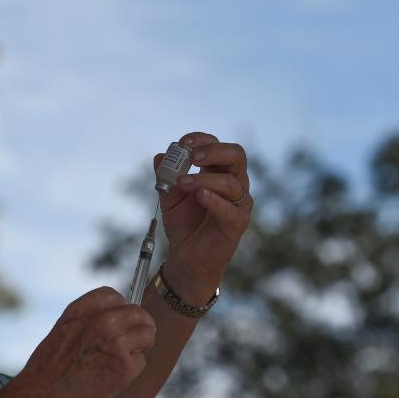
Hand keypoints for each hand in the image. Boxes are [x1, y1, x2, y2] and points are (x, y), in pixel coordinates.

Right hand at [17, 287, 155, 397]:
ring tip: (122, 359)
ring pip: (147, 333)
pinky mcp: (126, 366)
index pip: (114, 295)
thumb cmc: (48, 370)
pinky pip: (141, 361)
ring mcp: (116, 342)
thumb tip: (115, 318)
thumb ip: (87, 320)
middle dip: (138, 326)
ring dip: (140, 345)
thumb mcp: (62, 331)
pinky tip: (111, 377)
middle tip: (133, 342)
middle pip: (137, 312)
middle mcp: (102, 321)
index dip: (119, 309)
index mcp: (82, 310)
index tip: (117, 322)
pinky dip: (131, 370)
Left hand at [155, 132, 252, 303]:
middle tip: (191, 156)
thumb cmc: (183, 223)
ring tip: (182, 184)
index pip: (218, 146)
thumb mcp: (169, 196)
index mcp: (219, 172)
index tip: (182, 143)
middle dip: (213, 151)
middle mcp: (234, 184)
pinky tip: (199, 195)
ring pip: (231, 182)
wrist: (186, 257)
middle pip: (236, 155)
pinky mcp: (237, 223)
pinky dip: (214, 200)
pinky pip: (230, 209)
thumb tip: (160, 156)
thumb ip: (165, 176)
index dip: (201, 140)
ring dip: (204, 179)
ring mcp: (238, 203)